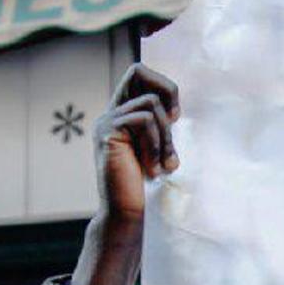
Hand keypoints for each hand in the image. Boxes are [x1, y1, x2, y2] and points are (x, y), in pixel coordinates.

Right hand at [93, 62, 179, 222]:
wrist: (128, 214)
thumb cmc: (147, 187)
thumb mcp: (160, 148)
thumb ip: (162, 126)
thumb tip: (177, 109)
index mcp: (123, 114)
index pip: (139, 74)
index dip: (164, 86)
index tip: (177, 117)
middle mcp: (111, 114)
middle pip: (137, 70)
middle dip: (167, 91)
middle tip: (176, 121)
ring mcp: (106, 122)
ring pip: (150, 104)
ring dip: (166, 135)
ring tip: (164, 164)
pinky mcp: (107, 133)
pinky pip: (143, 121)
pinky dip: (155, 145)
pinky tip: (152, 169)